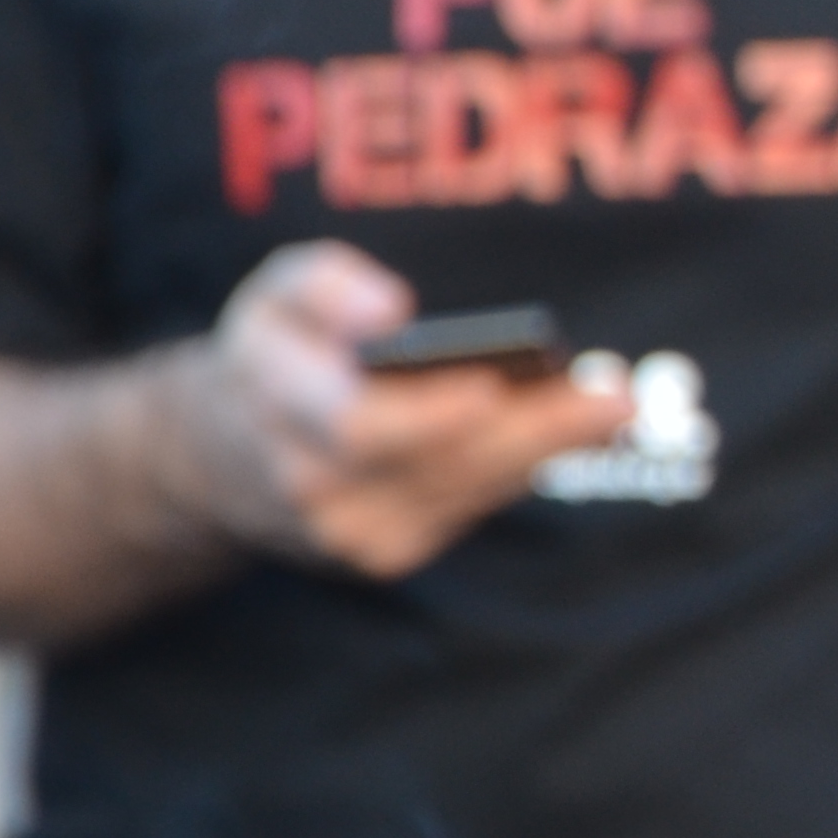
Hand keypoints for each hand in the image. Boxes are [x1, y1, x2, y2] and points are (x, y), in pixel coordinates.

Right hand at [168, 243, 630, 581]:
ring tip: (613, 409)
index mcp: (275, 405)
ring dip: (543, 450)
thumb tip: (391, 311)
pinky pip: (467, 506)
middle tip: (614, 400)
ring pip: (464, 488)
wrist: (223, 454)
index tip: (494, 387)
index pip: (354, 426)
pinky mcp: (384, 551)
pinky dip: (518, 468)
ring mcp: (348, 529)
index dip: (426, 414)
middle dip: (532, 432)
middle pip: (438, 464)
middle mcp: (310, 482)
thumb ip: (326, 286)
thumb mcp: (275, 294)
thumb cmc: (277, 353)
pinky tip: (571, 434)